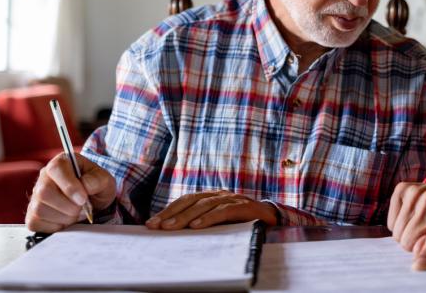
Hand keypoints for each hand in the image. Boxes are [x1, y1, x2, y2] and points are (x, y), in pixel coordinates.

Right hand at [25, 153, 116, 232]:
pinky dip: (54, 226)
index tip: (83, 199)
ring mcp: (35, 196)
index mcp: (61, 162)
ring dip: (63, 217)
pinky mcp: (32, 214)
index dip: (69, 186)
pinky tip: (65, 220)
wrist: (93, 201)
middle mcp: (44, 177)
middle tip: (82, 209)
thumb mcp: (105, 180)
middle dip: (67, 206)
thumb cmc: (96, 187)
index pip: (56, 169)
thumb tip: (85, 186)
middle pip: (44, 192)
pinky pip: (35, 223)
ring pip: (39, 209)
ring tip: (76, 214)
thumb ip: (97, 180)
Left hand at [145, 191, 278, 229]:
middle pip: (191, 201)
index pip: (185, 201)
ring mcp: (232, 199)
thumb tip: (174, 232)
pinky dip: (209, 218)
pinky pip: (223, 211)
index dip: (168, 210)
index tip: (152, 223)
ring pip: (204, 205)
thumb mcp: (219, 223)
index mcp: (212, 197)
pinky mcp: (244, 207)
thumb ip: (202, 223)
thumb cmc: (242, 222)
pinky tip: (196, 226)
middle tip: (156, 226)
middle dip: (171, 214)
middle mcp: (220, 194)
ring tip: (170, 228)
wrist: (273, 218)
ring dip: (185, 216)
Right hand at [388, 181, 425, 270]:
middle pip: (408, 240)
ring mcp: (414, 192)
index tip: (418, 266)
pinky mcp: (402, 189)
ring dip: (407, 236)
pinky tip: (413, 217)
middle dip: (415, 246)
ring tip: (422, 226)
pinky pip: (390, 222)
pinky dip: (399, 224)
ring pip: (397, 232)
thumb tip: (417, 251)